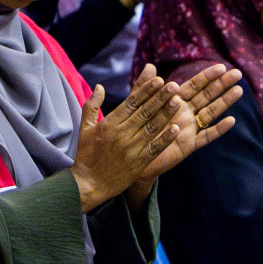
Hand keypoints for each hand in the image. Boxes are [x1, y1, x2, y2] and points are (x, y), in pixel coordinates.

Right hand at [69, 71, 181, 211]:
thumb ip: (91, 105)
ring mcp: (131, 149)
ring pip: (151, 128)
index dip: (146, 91)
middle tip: (174, 85)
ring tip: (178, 101)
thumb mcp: (84, 128)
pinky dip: (165, 139)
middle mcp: (121, 134)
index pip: (131, 103)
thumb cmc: (86, 155)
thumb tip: (100, 86)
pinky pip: (154, 148)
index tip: (158, 79)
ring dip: (166, 114)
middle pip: (144, 112)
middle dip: (160, 98)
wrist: (88, 184)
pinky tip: (176, 129)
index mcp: (108, 124)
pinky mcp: (138, 163)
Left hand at [136, 62, 242, 182]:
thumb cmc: (136, 129)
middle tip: (238, 73)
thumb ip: (144, 87)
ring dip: (225, 102)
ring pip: (211, 113)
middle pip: (207, 96)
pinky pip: (206, 136)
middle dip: (222, 84)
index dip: (208, 76)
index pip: (194, 86)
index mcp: (174, 101)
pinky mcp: (189, 145)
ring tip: (239, 90)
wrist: (132, 154)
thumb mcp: (138, 105)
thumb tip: (150, 66)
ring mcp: (189, 128)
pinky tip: (231, 121)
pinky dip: (218, 129)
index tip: (221, 67)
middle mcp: (185, 113)